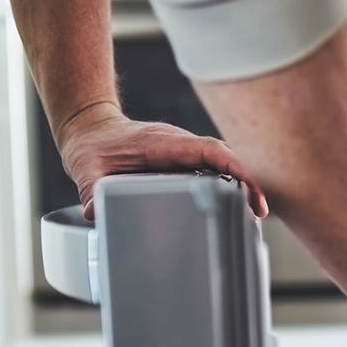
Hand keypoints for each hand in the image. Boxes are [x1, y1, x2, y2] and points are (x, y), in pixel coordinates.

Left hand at [55, 104, 268, 219]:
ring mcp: (183, 153)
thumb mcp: (87, 172)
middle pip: (223, 158)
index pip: (207, 150)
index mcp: (162, 143)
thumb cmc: (93, 148)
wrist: (91, 131)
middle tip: (259, 212)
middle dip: (245, 181)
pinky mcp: (182, 163)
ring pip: (221, 164)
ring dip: (240, 185)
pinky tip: (235, 208)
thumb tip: (96, 214)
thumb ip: (92, 193)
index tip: (248, 188)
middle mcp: (179, 145)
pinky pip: (212, 170)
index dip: (232, 167)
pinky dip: (227, 186)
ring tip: (253, 215)